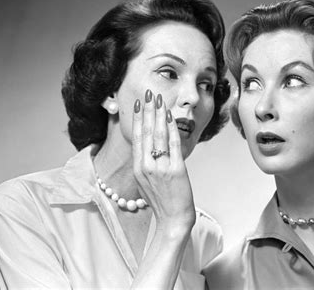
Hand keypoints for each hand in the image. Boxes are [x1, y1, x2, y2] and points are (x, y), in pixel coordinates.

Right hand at [132, 89, 195, 234]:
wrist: (172, 220)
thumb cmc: (161, 201)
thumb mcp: (145, 182)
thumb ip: (145, 164)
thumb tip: (146, 147)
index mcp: (138, 168)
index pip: (137, 137)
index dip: (138, 118)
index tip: (139, 104)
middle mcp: (146, 166)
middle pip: (146, 132)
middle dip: (148, 110)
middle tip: (149, 93)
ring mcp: (161, 168)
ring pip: (159, 135)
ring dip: (159, 114)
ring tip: (159, 99)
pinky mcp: (176, 170)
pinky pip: (174, 144)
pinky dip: (172, 128)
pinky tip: (172, 116)